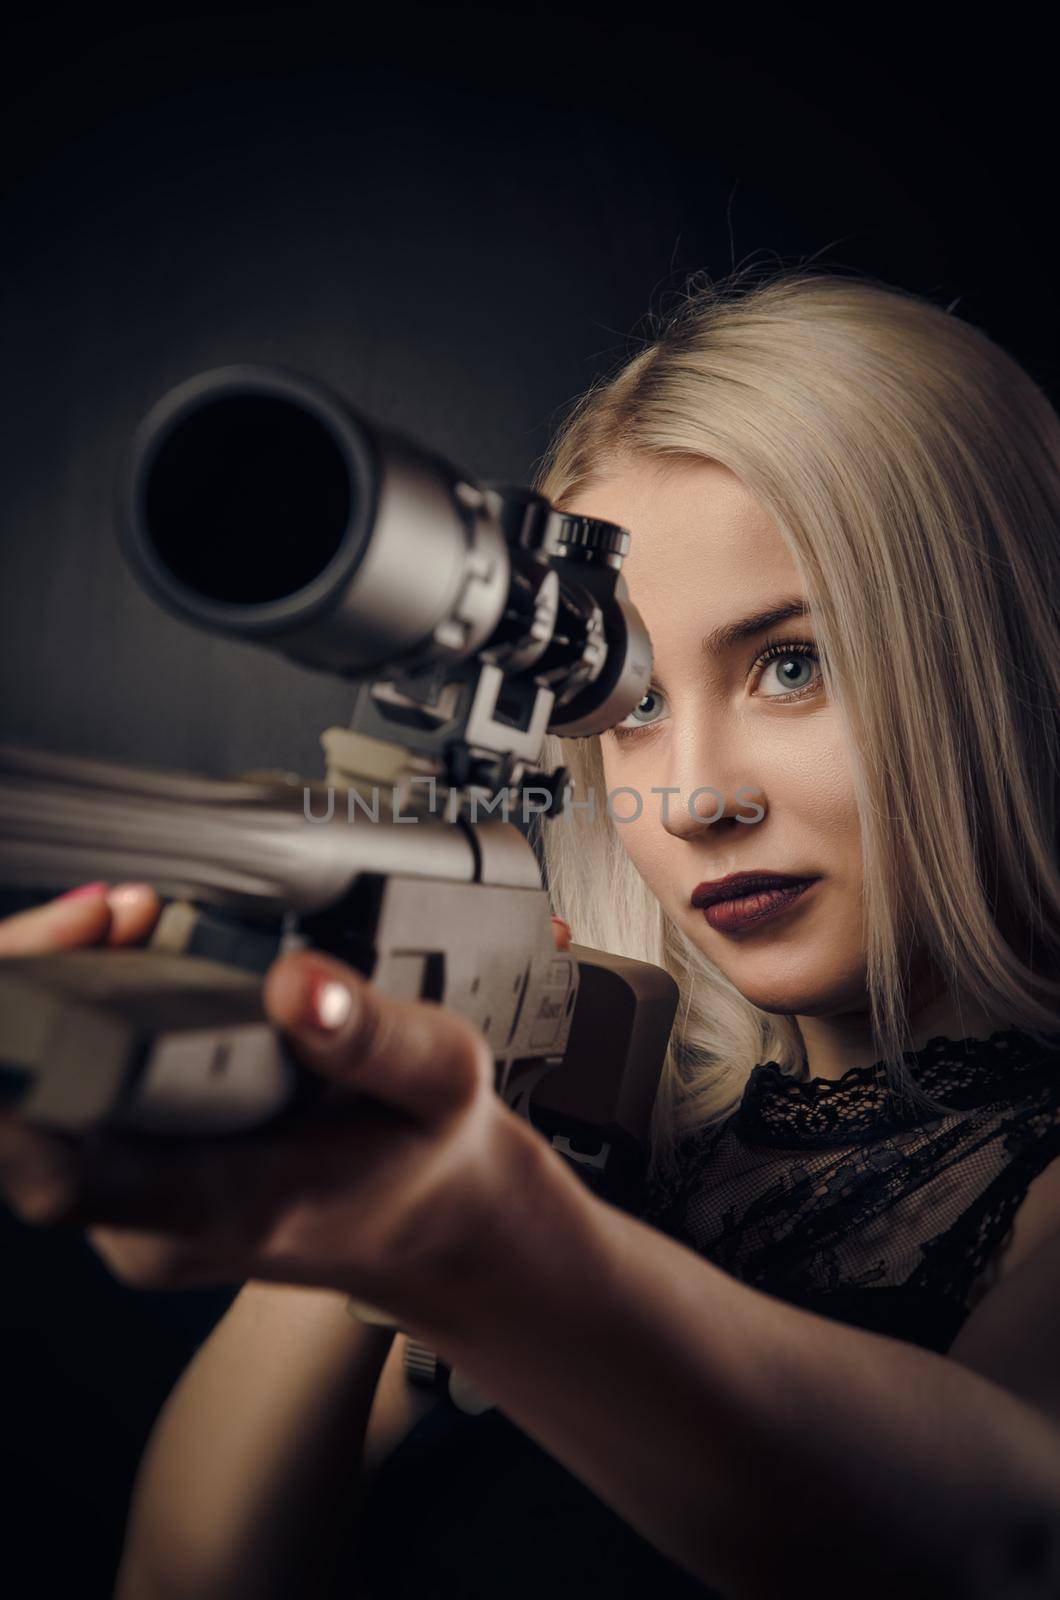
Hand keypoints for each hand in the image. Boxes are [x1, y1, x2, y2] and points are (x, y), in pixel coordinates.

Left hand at [0, 897, 577, 1331]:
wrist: (430, 1222)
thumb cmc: (428, 1152)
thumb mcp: (439, 1078)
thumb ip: (371, 1034)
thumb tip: (294, 985)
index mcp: (230, 1204)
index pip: (60, 1174)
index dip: (13, 1088)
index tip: (27, 981)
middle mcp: (160, 1224)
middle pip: (25, 1130)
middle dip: (36, 994)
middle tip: (98, 913)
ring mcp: (136, 1215)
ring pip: (38, 1116)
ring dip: (59, 1003)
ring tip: (118, 919)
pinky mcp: (130, 1193)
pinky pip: (66, 1110)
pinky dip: (78, 1027)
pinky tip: (120, 958)